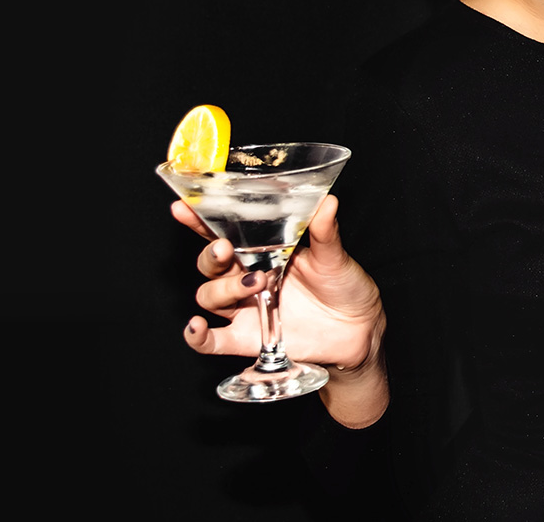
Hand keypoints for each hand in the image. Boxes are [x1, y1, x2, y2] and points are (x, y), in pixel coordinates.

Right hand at [175, 195, 384, 370]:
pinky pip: (210, 341)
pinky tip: (197, 326)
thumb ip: (325, 232)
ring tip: (256, 283)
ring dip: (224, 288)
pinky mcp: (246, 338)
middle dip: (211, 255)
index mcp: (264, 251)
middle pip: (210, 264)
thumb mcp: (335, 257)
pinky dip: (197, 336)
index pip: (225, 232)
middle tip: (226, 248)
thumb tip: (328, 201)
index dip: (200, 220)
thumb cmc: (345, 287)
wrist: (359, 330)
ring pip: (209, 296)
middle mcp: (247, 277)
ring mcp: (245, 308)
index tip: (184, 207)